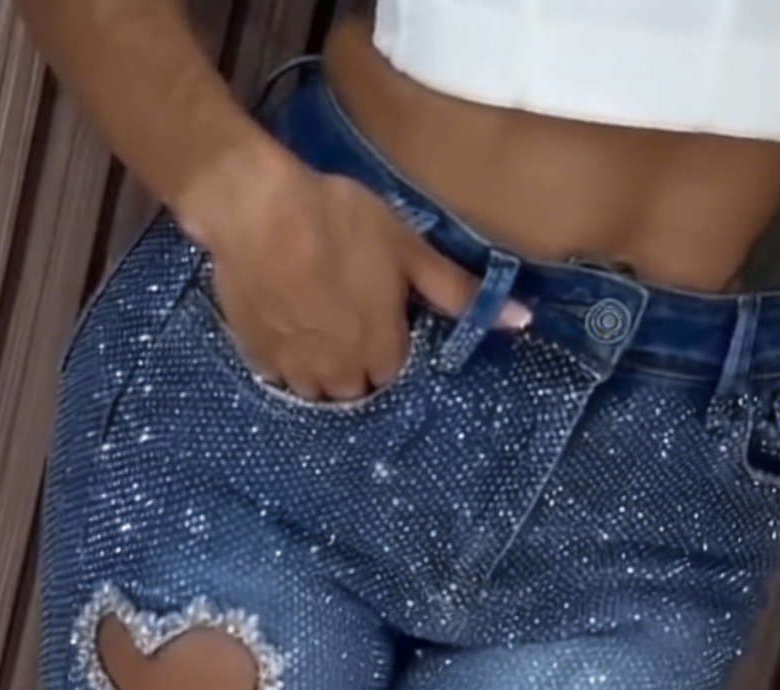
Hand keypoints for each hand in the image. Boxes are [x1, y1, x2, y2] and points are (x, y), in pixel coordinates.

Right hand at [182, 144, 478, 401]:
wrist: (259, 212)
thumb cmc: (341, 224)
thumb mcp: (409, 251)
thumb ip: (458, 293)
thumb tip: (523, 322)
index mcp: (382, 355)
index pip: (394, 371)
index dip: (388, 340)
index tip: (380, 311)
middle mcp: (341, 377)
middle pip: (355, 387)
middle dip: (356, 360)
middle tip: (346, 311)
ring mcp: (295, 372)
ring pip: (315, 387)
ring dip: (320, 365)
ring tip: (314, 319)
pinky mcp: (256, 358)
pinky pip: (277, 373)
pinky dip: (284, 356)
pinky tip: (283, 319)